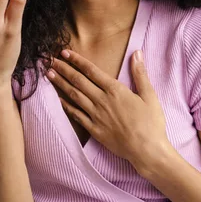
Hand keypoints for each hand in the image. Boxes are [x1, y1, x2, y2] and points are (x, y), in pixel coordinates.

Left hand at [44, 50, 170, 166]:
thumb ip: (140, 73)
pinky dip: (66, 106)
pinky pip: (76, 115)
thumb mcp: (149, 95)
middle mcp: (102, 100)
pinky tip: (58, 99)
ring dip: (61, 84)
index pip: (91, 71)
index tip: (65, 52)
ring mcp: (96, 116)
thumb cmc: (151, 122)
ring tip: (49, 75)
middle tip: (50, 60)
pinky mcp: (94, 129)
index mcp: (115, 90)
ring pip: (74, 96)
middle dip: (64, 69)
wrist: (146, 150)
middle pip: (78, 81)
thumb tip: (137, 53)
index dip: (77, 60)